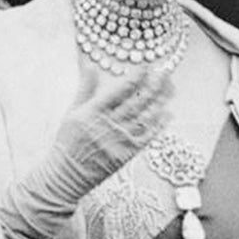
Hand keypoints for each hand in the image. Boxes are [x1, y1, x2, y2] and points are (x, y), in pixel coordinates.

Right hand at [52, 64, 172, 191]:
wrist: (68, 174)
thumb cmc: (68, 141)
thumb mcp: (72, 111)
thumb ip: (85, 88)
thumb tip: (91, 65)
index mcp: (94, 110)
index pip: (121, 89)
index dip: (136, 76)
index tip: (146, 67)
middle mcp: (110, 123)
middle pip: (138, 100)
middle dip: (154, 85)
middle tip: (166, 73)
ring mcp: (121, 139)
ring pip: (146, 116)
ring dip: (160, 101)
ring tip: (170, 89)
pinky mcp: (128, 153)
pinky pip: (148, 136)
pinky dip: (159, 124)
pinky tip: (168, 113)